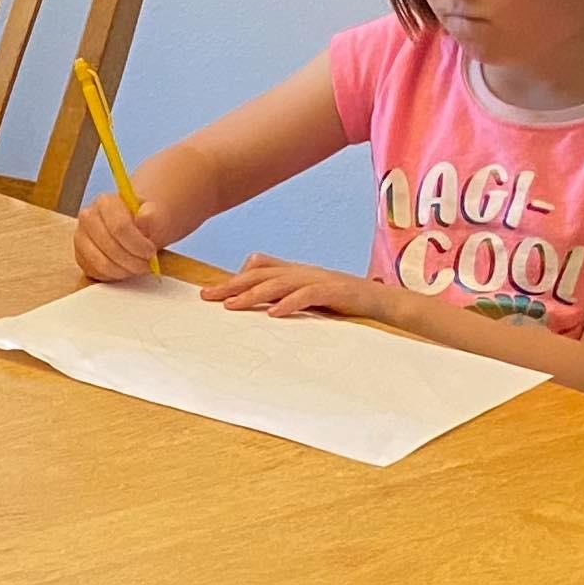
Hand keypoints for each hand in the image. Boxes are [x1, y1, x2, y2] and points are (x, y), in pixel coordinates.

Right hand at [73, 187, 161, 281]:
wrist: (136, 226)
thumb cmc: (145, 221)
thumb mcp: (156, 214)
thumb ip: (152, 215)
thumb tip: (144, 218)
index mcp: (105, 202)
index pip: (119, 227)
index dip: (137, 244)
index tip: (151, 252)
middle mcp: (87, 218)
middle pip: (109, 247)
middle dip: (132, 261)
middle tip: (148, 264)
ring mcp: (81, 238)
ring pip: (101, 263)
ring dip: (124, 270)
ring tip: (138, 268)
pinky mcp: (80, 256)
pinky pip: (96, 273)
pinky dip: (114, 276)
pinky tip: (126, 269)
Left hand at [203, 255, 396, 321]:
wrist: (377, 300)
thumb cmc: (338, 297)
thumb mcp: (304, 291)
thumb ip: (280, 287)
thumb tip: (252, 284)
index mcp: (292, 271)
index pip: (255, 271)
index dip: (231, 280)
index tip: (206, 294)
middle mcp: (300, 272)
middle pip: (260, 274)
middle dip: (232, 285)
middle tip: (208, 297)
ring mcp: (316, 279)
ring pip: (278, 283)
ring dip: (253, 294)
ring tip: (233, 305)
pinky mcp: (332, 290)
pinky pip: (307, 295)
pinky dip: (289, 303)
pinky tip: (273, 313)